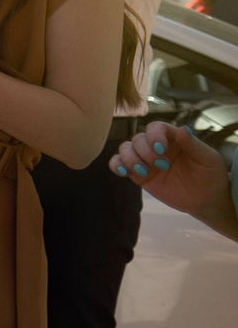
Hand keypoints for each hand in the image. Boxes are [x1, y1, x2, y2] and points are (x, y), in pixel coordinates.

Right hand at [110, 122, 235, 228]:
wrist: (205, 200)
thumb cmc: (210, 176)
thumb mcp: (208, 159)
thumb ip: (193, 145)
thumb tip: (182, 129)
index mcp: (174, 139)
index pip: (156, 127)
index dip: (154, 135)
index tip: (161, 149)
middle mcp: (157, 147)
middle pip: (138, 138)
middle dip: (145, 151)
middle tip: (162, 166)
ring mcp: (146, 161)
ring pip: (125, 149)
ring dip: (130, 158)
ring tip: (144, 172)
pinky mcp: (138, 175)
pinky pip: (119, 164)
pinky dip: (116, 165)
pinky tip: (123, 172)